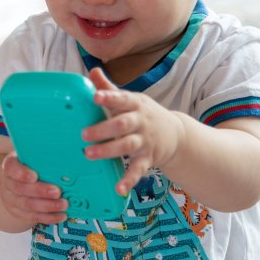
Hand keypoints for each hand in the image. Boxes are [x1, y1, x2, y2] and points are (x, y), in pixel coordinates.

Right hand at [0, 151, 67, 226]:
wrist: (14, 180)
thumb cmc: (28, 167)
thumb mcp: (31, 158)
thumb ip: (42, 160)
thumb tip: (64, 163)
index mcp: (9, 166)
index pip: (11, 168)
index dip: (21, 173)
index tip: (34, 176)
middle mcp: (7, 183)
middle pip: (20, 189)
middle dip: (40, 191)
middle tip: (57, 192)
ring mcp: (11, 200)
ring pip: (27, 205)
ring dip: (47, 206)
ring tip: (63, 204)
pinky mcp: (17, 212)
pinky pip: (32, 217)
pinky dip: (48, 217)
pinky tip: (60, 215)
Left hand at [84, 67, 182, 194]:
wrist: (175, 134)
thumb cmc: (142, 114)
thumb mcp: (130, 99)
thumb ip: (109, 88)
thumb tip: (92, 70)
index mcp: (134, 105)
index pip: (122, 99)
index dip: (109, 98)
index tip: (96, 97)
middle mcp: (140, 122)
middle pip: (122, 124)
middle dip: (103, 129)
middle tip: (84, 134)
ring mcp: (145, 141)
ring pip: (127, 146)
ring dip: (108, 151)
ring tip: (89, 154)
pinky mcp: (148, 159)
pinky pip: (137, 170)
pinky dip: (129, 180)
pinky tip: (119, 189)